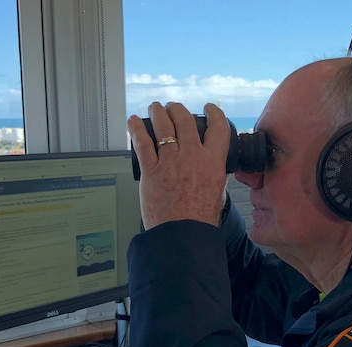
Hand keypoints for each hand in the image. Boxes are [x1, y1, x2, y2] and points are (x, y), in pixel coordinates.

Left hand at [128, 102, 229, 229]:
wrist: (183, 234)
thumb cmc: (200, 220)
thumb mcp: (217, 192)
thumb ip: (212, 175)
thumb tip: (209, 169)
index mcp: (212, 162)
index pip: (218, 127)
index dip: (213, 113)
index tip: (208, 109)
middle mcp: (192, 156)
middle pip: (184, 120)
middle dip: (177, 109)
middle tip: (173, 107)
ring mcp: (170, 161)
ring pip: (163, 126)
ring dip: (157, 113)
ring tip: (155, 108)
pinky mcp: (151, 170)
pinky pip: (142, 143)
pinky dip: (136, 129)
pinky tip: (133, 122)